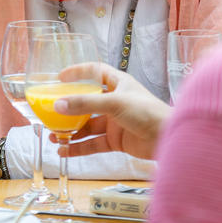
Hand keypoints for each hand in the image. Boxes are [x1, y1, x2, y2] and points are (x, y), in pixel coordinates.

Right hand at [50, 62, 170, 159]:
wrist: (169, 139)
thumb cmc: (148, 112)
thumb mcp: (114, 103)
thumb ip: (85, 104)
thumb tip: (58, 105)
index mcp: (118, 84)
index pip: (95, 72)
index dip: (78, 72)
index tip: (60, 77)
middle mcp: (115, 101)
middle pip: (87, 102)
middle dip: (69, 109)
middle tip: (51, 113)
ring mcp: (115, 122)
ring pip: (87, 125)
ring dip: (71, 131)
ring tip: (54, 136)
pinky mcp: (116, 140)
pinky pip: (93, 143)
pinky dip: (79, 148)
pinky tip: (65, 150)